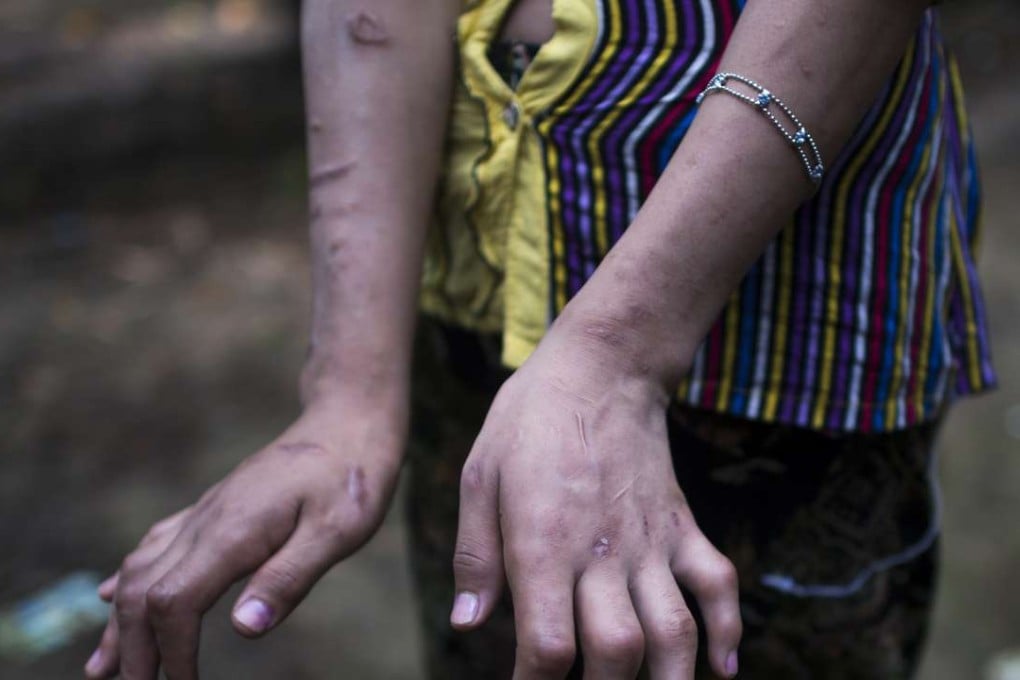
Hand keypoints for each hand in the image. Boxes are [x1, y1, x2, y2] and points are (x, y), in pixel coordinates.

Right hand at [85, 397, 405, 679]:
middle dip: (132, 648)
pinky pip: (157, 544)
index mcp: (234, 532)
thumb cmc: (353, 476)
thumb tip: (245, 630)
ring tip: (102, 666)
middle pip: (143, 591)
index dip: (172, 652)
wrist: (350, 418)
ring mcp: (208, 511)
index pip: (175, 602)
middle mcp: (208, 520)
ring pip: (140, 568)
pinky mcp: (216, 506)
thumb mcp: (338, 532)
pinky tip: (112, 595)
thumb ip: (290, 578)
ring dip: (120, 619)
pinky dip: (129, 579)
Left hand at [449, 336, 741, 678]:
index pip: (548, 645)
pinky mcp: (682, 524)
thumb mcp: (480, 476)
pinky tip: (722, 669)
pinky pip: (718, 582)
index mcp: (544, 542)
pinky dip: (728, 630)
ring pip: (675, 630)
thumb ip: (475, 555)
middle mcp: (603, 550)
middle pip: (616, 652)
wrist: (601, 367)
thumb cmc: (529, 419)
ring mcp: (651, 539)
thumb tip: (466, 624)